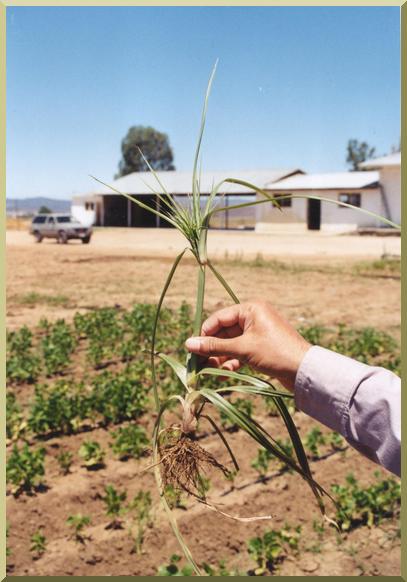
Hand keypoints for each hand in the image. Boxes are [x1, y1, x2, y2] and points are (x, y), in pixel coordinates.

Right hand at [185, 301, 310, 390]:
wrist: (305, 371)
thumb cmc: (275, 353)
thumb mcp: (242, 349)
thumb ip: (214, 346)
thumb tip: (188, 344)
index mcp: (251, 309)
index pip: (219, 318)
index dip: (205, 334)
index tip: (192, 349)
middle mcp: (254, 317)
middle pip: (224, 332)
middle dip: (213, 348)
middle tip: (199, 364)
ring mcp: (258, 332)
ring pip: (231, 343)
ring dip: (221, 357)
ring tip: (212, 371)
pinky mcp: (261, 346)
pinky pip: (241, 351)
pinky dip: (233, 361)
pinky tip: (225, 373)